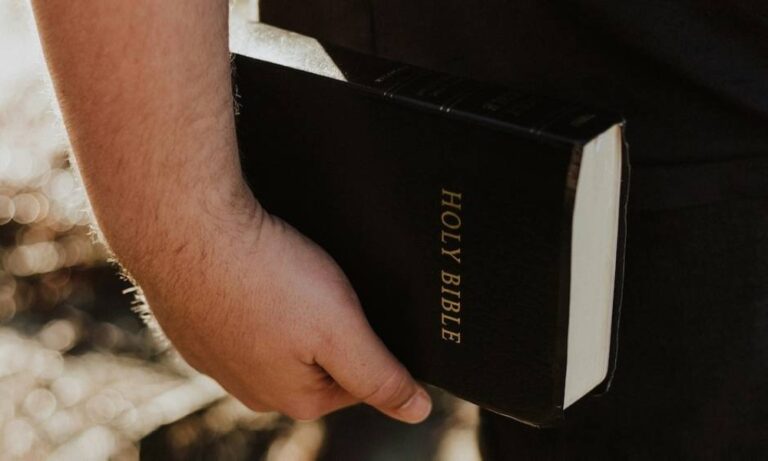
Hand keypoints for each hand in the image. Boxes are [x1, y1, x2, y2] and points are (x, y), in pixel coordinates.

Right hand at [138, 198, 431, 422]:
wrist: (184, 227)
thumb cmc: (266, 276)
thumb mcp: (342, 331)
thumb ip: (380, 377)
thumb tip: (415, 411)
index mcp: (292, 399)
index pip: (358, 381)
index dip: (368, 339)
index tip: (356, 304)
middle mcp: (250, 388)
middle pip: (317, 359)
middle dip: (327, 324)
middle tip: (319, 282)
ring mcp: (215, 357)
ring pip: (276, 334)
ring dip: (287, 307)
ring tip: (284, 271)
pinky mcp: (193, 324)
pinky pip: (239, 313)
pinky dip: (250, 293)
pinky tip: (250, 268)